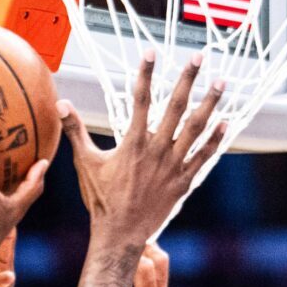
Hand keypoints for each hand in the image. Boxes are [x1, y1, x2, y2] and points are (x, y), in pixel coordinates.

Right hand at [59, 53, 225, 247]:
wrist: (120, 234)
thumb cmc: (101, 199)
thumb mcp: (85, 162)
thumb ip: (75, 130)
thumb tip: (60, 103)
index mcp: (133, 142)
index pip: (139, 99)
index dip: (145, 74)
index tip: (150, 52)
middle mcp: (157, 150)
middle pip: (175, 106)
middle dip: (188, 79)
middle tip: (199, 57)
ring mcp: (173, 165)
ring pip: (196, 128)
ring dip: (210, 103)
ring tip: (221, 82)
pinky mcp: (183, 181)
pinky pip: (203, 157)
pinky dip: (215, 140)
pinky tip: (226, 123)